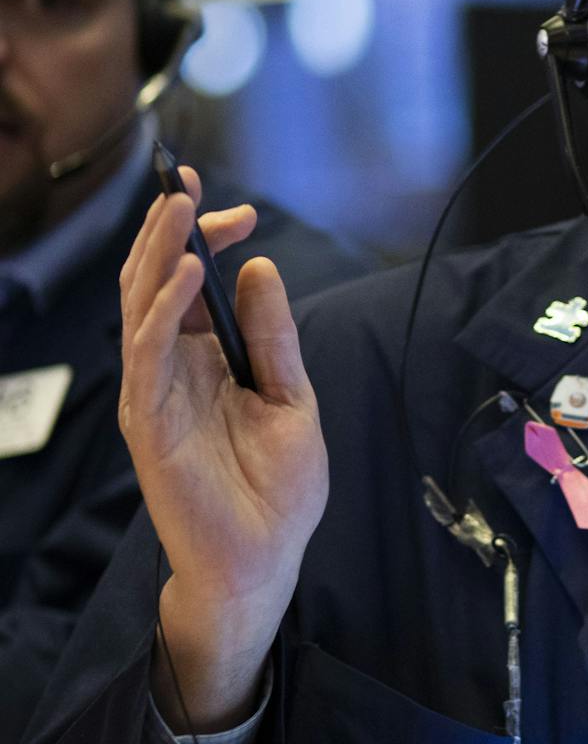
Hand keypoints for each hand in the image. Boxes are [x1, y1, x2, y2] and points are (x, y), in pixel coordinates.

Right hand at [118, 166, 327, 730]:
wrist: (265, 558)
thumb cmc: (277, 487)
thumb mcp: (291, 396)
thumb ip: (272, 336)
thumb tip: (260, 267)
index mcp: (207, 359)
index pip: (191, 285)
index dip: (205, 240)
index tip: (237, 207)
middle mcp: (173, 369)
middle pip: (156, 284)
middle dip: (171, 230)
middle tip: (189, 184)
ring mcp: (155, 393)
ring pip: (142, 308)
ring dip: (161, 255)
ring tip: (182, 208)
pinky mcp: (148, 422)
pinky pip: (148, 356)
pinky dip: (165, 312)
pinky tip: (191, 276)